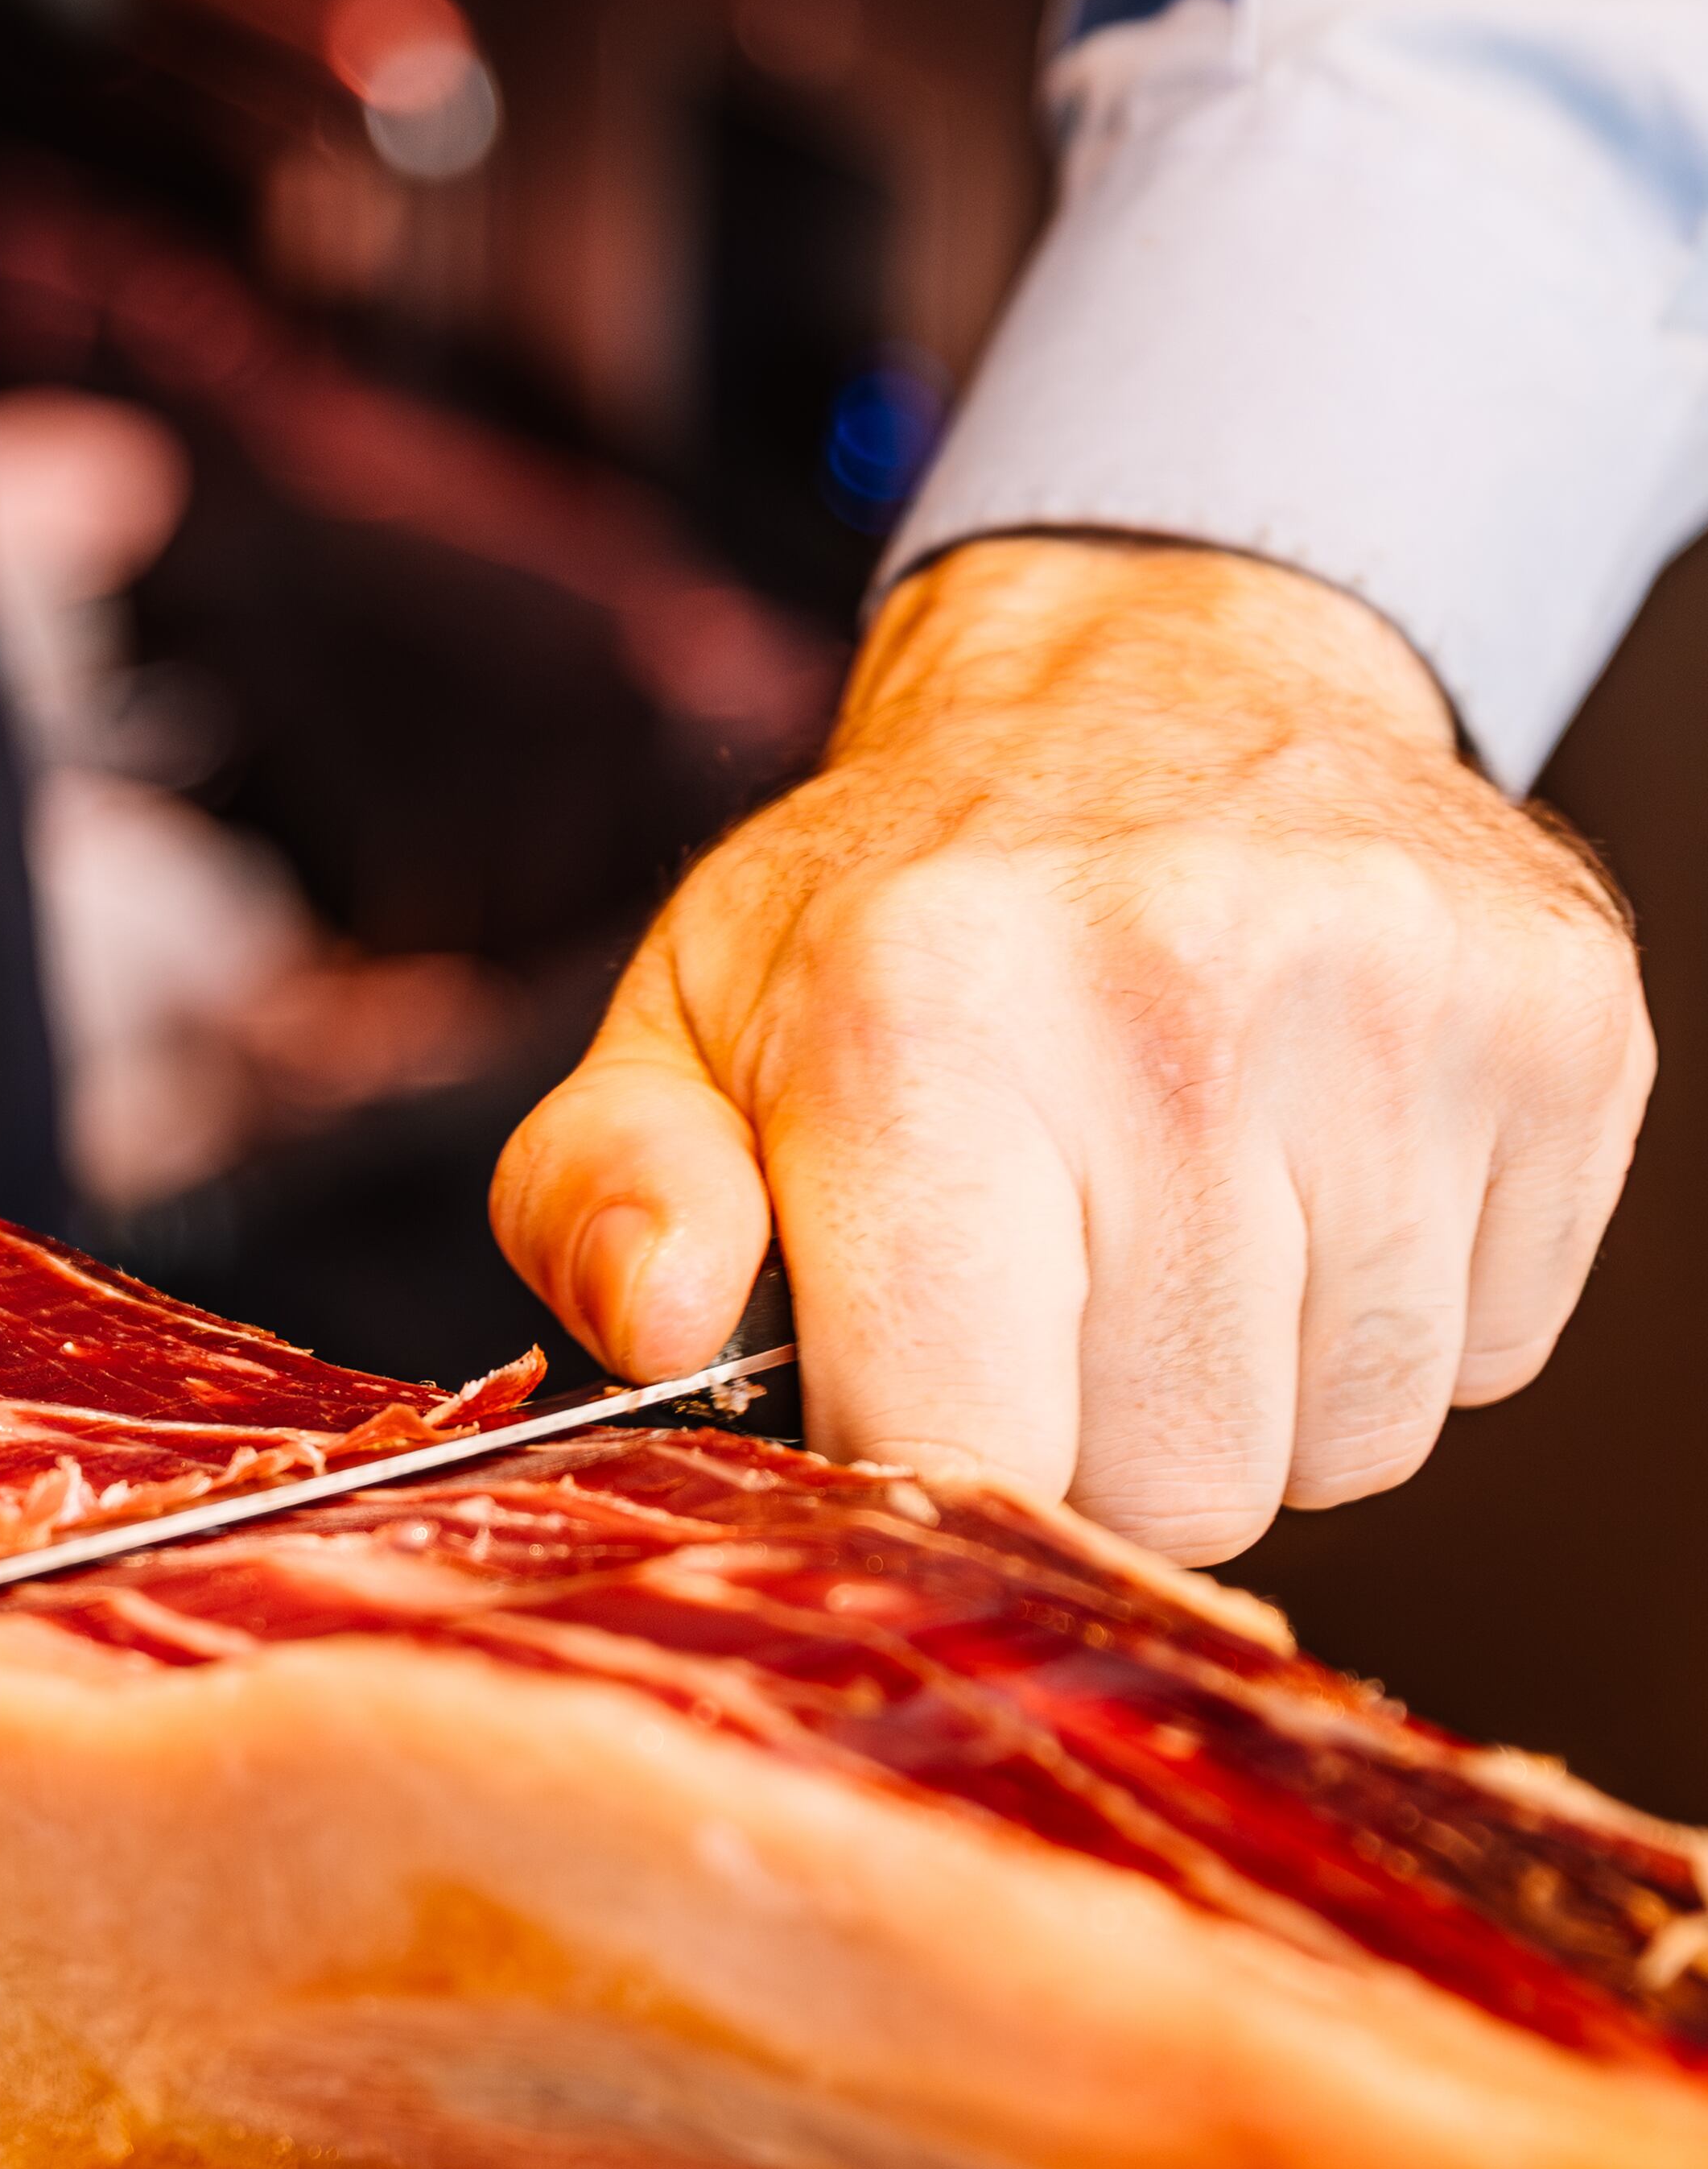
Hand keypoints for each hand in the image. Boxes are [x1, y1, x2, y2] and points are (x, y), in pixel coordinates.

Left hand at [491, 535, 1653, 1560]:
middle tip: (1051, 1273)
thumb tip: (651, 1312)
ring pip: (1351, 1441)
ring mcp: (1398, 1006)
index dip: (932, 1464)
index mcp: (922, 1016)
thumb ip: (604, 1197)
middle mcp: (1176, 990)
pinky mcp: (1563, 1029)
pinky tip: (1304, 1171)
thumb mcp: (684, 1030)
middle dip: (1098, 1432)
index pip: (965, 1442)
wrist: (1144, 685)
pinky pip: (1489, 1353)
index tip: (912, 1392)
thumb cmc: (900, 906)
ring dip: (1256, 1384)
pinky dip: (1393, 1311)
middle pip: (1179, 1483)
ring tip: (1174, 1211)